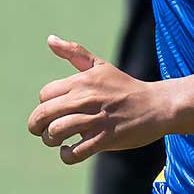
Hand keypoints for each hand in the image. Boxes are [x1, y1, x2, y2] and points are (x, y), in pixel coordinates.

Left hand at [27, 36, 169, 164]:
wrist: (157, 105)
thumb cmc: (126, 87)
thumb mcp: (100, 65)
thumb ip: (74, 52)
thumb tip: (49, 39)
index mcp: (82, 81)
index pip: (45, 95)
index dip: (44, 106)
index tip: (53, 112)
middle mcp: (86, 98)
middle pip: (44, 114)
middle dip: (36, 126)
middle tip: (42, 131)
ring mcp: (96, 119)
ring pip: (56, 132)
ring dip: (50, 140)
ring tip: (56, 141)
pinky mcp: (106, 139)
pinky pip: (76, 152)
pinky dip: (67, 155)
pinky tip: (69, 151)